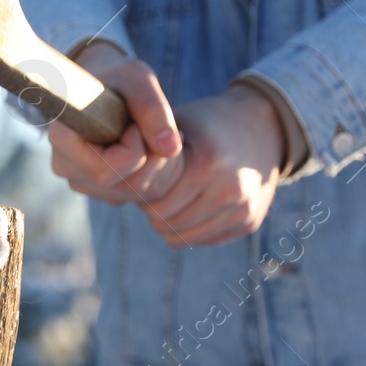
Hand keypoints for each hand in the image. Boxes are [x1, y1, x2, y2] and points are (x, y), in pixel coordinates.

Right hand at [47, 43, 182, 205]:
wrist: (109, 86)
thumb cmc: (119, 79)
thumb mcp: (138, 80)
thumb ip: (154, 109)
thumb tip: (170, 148)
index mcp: (62, 138)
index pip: (104, 170)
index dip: (133, 148)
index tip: (135, 122)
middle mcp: (66, 167)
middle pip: (125, 185)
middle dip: (154, 158)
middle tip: (155, 126)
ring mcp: (83, 183)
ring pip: (137, 192)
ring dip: (161, 164)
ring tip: (154, 132)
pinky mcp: (103, 191)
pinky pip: (140, 195)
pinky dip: (159, 174)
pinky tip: (152, 147)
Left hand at [142, 83, 284, 247]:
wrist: (264, 128)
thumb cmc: (206, 125)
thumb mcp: (176, 125)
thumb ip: (145, 150)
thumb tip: (101, 181)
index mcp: (207, 162)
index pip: (154, 206)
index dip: (141, 195)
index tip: (145, 180)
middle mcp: (230, 189)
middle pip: (165, 224)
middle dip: (154, 208)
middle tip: (158, 189)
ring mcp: (243, 208)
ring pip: (182, 237)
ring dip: (172, 219)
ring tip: (175, 194)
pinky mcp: (250, 222)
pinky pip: (203, 239)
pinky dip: (192, 226)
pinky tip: (195, 202)